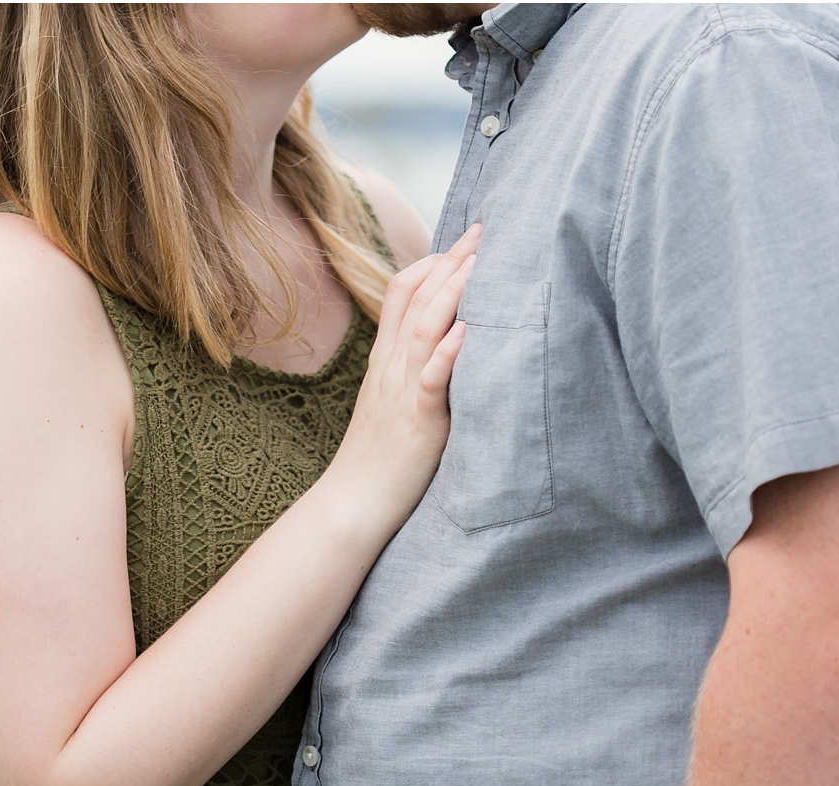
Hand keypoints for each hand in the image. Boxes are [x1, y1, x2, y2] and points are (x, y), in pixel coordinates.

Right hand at [326, 224, 479, 527]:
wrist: (353, 504)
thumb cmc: (379, 460)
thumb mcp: (393, 403)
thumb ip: (416, 371)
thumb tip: (449, 347)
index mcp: (386, 360)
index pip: (403, 292)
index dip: (433, 260)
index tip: (467, 240)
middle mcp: (391, 367)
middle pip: (417, 297)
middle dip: (453, 260)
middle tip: (486, 229)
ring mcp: (400, 391)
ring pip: (425, 327)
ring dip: (454, 291)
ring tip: (482, 261)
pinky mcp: (416, 422)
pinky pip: (429, 380)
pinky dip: (447, 352)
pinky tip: (467, 331)